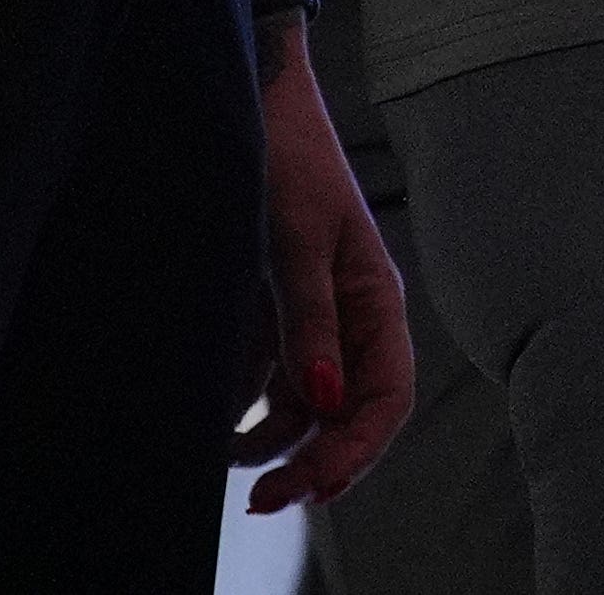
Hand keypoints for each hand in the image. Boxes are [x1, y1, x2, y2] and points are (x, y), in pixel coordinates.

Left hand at [236, 39, 417, 515]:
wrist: (247, 100)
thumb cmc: (285, 159)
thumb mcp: (296, 241)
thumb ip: (310, 323)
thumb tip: (327, 404)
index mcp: (375, 300)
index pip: (386, 396)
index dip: (356, 450)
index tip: (311, 488)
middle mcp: (349, 317)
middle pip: (348, 413)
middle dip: (315, 462)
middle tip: (265, 502)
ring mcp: (310, 317)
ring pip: (305, 406)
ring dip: (277, 444)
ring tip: (229, 464)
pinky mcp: (271, 311)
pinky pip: (268, 379)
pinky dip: (247, 409)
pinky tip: (217, 425)